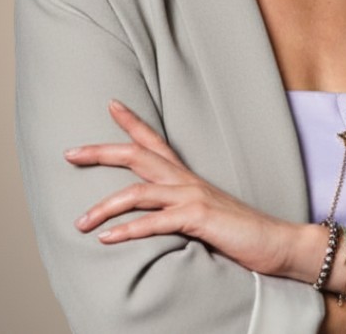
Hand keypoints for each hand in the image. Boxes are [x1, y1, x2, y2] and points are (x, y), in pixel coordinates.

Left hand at [65, 100, 297, 274]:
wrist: (275, 241)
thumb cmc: (240, 231)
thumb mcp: (204, 213)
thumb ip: (179, 208)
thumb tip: (154, 215)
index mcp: (187, 177)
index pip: (154, 142)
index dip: (132, 122)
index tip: (111, 104)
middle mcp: (186, 180)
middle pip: (137, 156)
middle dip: (101, 152)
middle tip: (70, 152)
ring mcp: (192, 196)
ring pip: (138, 191)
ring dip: (104, 206)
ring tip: (79, 222)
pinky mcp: (197, 217)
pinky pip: (155, 222)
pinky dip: (129, 229)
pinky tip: (107, 239)